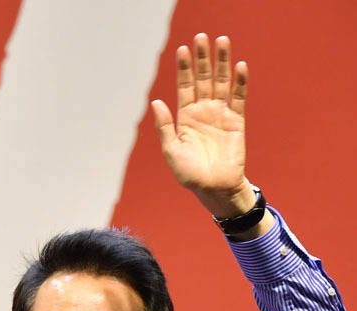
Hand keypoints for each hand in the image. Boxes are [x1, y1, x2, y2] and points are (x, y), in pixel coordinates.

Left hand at [152, 34, 253, 217]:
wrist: (215, 189)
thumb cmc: (191, 175)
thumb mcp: (172, 151)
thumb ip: (164, 127)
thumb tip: (155, 102)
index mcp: (186, 118)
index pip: (185, 86)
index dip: (184, 68)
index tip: (182, 49)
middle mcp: (203, 112)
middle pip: (203, 78)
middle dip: (202, 58)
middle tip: (201, 37)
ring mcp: (220, 115)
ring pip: (221, 82)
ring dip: (222, 62)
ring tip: (222, 41)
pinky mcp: (236, 122)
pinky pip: (238, 98)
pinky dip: (239, 82)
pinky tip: (239, 66)